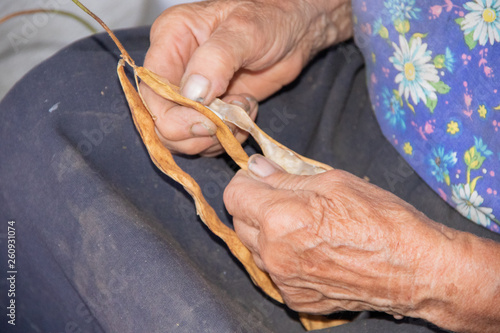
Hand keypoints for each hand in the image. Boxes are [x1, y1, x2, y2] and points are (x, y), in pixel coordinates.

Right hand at [141, 0, 351, 155]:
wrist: (293, 31)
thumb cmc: (270, 19)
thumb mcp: (245, 30)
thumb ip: (216, 59)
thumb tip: (192, 94)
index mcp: (171, 41)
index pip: (152, 91)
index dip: (174, 116)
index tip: (207, 123)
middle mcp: (174, 70)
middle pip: (163, 122)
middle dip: (197, 132)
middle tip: (230, 120)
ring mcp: (191, 94)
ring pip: (184, 138)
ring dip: (217, 136)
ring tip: (243, 109)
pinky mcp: (210, 111)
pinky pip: (207, 140)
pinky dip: (228, 138)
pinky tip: (245, 115)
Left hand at [224, 155, 499, 331]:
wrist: (414, 269)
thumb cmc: (381, 219)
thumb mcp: (334, 182)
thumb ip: (286, 177)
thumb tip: (257, 168)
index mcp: (280, 218)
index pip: (234, 195)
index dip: (245, 182)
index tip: (260, 178)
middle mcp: (274, 253)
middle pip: (240, 223)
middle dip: (254, 207)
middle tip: (283, 198)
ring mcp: (284, 280)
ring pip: (255, 248)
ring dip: (266, 233)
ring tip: (301, 226)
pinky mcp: (296, 299)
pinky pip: (275, 273)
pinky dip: (284, 259)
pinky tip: (312, 251)